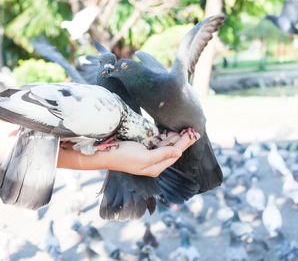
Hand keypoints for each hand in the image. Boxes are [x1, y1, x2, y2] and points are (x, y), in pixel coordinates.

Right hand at [58, 131, 199, 176]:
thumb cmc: (123, 157)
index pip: (174, 154)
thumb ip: (162, 154)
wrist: (104, 154)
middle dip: (182, 141)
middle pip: (172, 150)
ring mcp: (148, 155)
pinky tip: (170, 132)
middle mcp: (154, 162)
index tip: (193, 135)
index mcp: (155, 167)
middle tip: (193, 132)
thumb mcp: (145, 157)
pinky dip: (165, 137)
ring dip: (175, 138)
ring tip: (185, 131)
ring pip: (166, 146)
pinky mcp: (142, 149)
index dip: (184, 144)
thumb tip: (179, 153)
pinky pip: (158, 143)